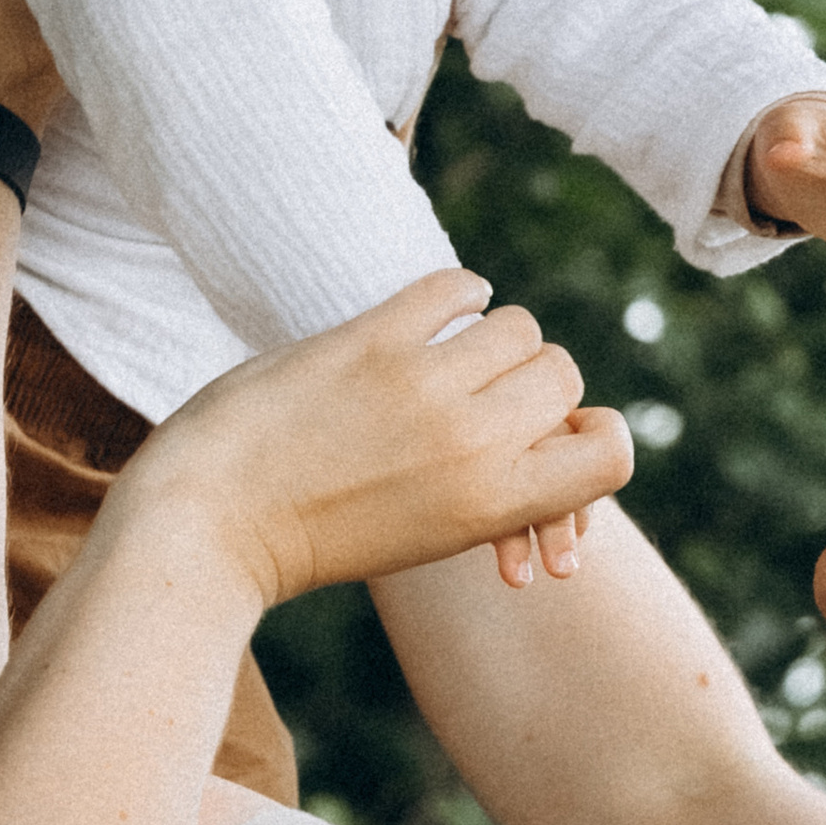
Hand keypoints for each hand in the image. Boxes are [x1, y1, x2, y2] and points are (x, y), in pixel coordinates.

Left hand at [123, 272, 632, 613]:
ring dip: (494, 338)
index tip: (548, 441)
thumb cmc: (320, 537)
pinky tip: (448, 307)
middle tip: (493, 399)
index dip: (592, 436)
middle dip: (537, 385)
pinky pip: (452, 287)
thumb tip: (553, 439)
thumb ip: (495, 486)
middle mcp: (474, 444)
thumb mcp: (431, 534)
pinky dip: (460, 291)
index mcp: (495, 503)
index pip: (614, 449)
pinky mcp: (369, 341)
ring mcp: (422, 387)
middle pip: (565, 375)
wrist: (211, 530)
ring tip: (460, 356)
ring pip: (518, 326)